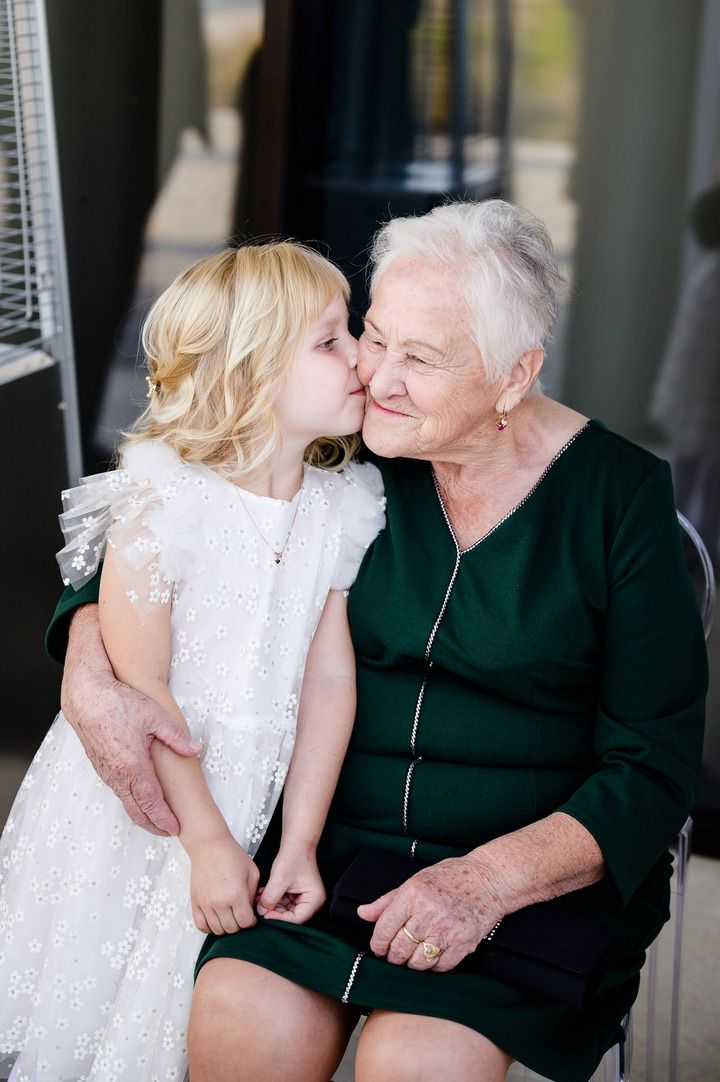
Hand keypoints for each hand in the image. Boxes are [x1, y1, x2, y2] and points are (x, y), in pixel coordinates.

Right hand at [61, 605, 201, 835]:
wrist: (86, 697)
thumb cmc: (120, 703)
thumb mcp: (154, 715)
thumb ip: (176, 736)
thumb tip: (197, 749)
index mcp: (133, 764)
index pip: (151, 801)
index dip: (164, 818)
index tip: (176, 828)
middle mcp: (117, 774)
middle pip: (137, 810)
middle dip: (153, 825)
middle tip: (169, 832)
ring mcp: (107, 772)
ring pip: (126, 802)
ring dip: (142, 815)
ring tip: (157, 821)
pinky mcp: (100, 767)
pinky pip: (118, 791)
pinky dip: (131, 802)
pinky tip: (140, 801)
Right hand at [190, 836, 259, 934]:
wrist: (209, 846)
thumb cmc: (232, 856)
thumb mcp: (252, 872)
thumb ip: (254, 894)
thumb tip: (252, 910)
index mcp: (236, 894)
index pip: (246, 922)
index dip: (252, 922)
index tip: (252, 917)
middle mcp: (220, 902)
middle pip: (231, 929)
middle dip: (240, 925)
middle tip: (241, 916)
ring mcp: (206, 904)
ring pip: (217, 930)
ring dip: (225, 927)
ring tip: (230, 917)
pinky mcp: (195, 902)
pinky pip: (201, 926)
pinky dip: (209, 928)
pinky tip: (216, 920)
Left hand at [255, 848, 325, 923]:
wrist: (295, 844)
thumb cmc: (293, 856)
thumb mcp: (279, 879)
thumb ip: (270, 898)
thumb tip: (261, 912)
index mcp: (315, 899)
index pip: (296, 918)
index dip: (279, 918)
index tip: (265, 915)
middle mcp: (312, 901)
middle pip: (291, 916)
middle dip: (274, 911)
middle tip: (259, 908)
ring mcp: (304, 898)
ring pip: (285, 910)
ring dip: (271, 906)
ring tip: (259, 899)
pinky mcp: (296, 895)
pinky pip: (283, 903)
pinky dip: (273, 900)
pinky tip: (262, 894)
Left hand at [356, 855, 505, 972]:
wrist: (490, 879)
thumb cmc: (451, 877)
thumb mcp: (416, 880)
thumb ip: (388, 900)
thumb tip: (363, 913)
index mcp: (413, 893)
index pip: (385, 927)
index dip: (377, 943)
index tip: (378, 948)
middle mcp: (429, 911)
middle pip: (400, 948)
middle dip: (393, 957)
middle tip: (395, 956)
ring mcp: (448, 928)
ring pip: (419, 962)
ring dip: (412, 964)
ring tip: (413, 957)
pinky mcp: (464, 942)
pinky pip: (441, 966)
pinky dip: (434, 966)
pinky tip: (434, 956)